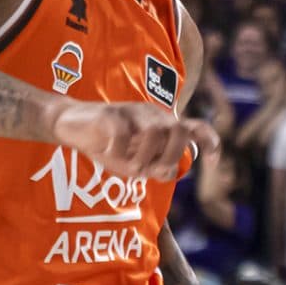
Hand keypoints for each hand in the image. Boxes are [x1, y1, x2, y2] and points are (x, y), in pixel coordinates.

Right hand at [54, 101, 213, 183]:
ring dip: (142, 157)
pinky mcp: (111, 113)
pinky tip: (109, 154)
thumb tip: (172, 172)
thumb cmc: (108, 145)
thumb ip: (156, 168)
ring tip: (128, 164)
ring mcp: (133, 112)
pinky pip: (122, 135)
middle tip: (150, 169)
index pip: (196, 128)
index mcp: (163, 126)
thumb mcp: (136, 163)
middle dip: (170, 156)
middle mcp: (153, 115)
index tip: (213, 162)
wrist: (71, 125)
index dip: (209, 143)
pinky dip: (117, 151)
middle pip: (178, 132)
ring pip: (153, 133)